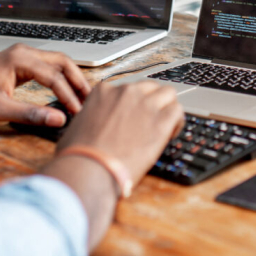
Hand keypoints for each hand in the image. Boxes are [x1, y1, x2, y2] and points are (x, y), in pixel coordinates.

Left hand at [0, 44, 90, 125]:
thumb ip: (30, 114)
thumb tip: (58, 120)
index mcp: (19, 59)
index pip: (54, 76)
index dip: (68, 96)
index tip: (77, 113)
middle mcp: (24, 52)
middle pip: (62, 62)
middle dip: (78, 81)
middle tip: (89, 100)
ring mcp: (23, 56)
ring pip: (57, 63)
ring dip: (71, 79)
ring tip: (83, 97)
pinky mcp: (21, 63)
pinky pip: (48, 67)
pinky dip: (61, 78)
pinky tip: (66, 92)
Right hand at [52, 80, 183, 182]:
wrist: (88, 168)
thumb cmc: (77, 155)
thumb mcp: (78, 126)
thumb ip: (93, 119)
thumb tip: (97, 129)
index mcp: (104, 91)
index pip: (127, 90)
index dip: (132, 105)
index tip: (132, 118)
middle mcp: (126, 92)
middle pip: (149, 87)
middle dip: (152, 102)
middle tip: (151, 121)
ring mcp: (144, 104)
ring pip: (168, 93)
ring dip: (167, 107)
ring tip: (165, 126)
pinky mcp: (160, 121)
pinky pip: (177, 111)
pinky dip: (176, 121)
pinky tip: (170, 134)